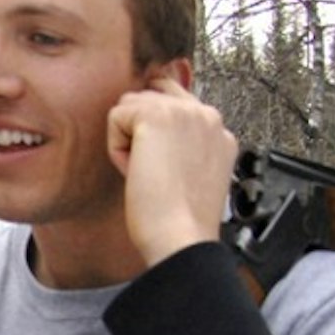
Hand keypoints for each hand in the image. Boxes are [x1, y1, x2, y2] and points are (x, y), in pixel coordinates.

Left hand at [105, 75, 238, 267]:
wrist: (181, 238)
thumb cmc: (181, 221)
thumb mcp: (192, 174)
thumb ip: (183, 145)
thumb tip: (152, 133)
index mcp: (218, 130)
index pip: (176, 104)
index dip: (156, 132)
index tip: (163, 166)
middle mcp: (207, 114)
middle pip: (152, 96)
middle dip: (141, 130)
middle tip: (155, 172)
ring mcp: (184, 111)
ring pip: (131, 105)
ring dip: (129, 140)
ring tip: (149, 173)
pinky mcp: (156, 115)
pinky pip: (115, 117)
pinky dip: (117, 149)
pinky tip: (138, 172)